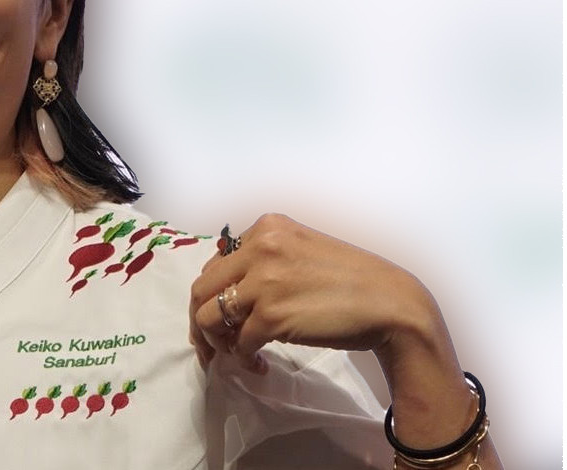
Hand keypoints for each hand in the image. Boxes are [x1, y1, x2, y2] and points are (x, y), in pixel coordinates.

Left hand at [189, 212, 431, 372]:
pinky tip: (259, 364)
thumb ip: (264, 258)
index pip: (216, 263)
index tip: (218, 315)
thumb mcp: (300, 249)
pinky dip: (243, 358)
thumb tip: (228, 289)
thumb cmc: (351, 280)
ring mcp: (263, 281)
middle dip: (200, 321)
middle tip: (210, 345)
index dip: (212, 294)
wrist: (391, 303)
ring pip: (209, 317)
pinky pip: (238, 343)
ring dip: (216, 343)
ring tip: (234, 355)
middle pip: (202, 289)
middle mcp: (259, 247)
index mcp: (266, 227)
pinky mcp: (271, 316)